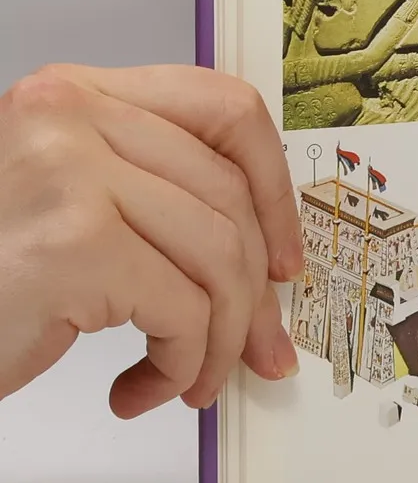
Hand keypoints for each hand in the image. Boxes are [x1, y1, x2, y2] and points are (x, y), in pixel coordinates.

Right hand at [0, 65, 303, 415]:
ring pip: (218, 255)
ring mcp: (69, 176)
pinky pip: (182, 310)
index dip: (273, 186)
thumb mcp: (68, 205)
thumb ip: (154, 197)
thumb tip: (268, 256)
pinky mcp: (72, 246)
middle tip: (258, 347)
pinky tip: (144, 388)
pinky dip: (181, 363)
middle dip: (255, 289)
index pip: (224, 108)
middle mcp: (69, 116)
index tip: (284, 252)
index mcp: (75, 94)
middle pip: (229, 196)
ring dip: (218, 338)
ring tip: (188, 377)